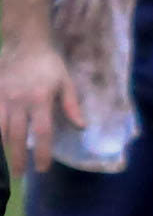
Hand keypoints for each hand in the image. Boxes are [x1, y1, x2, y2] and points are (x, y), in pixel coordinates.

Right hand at [0, 43, 84, 175]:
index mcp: (40, 100)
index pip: (42, 133)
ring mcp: (3, 96)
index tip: (42, 168)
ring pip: (1, 129)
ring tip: (5, 165)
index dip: (42, 153)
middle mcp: (20, 101)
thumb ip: (72, 105)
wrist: (24, 40)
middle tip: (20, 175)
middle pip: (18, 136)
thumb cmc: (48, 63)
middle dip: (18, 158)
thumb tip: (82, 127)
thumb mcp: (66, 82)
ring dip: (3, 148)